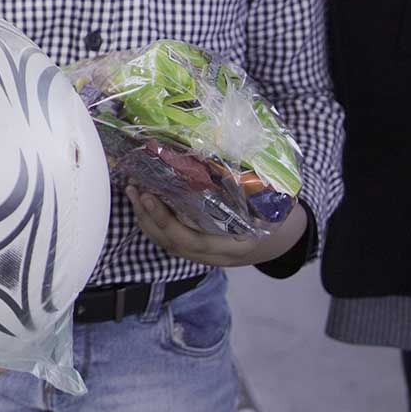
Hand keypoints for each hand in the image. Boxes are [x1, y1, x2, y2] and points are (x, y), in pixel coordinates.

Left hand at [127, 186, 308, 267]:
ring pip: (166, 242)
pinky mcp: (195, 248)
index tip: (151, 197)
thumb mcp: (276, 204)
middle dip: (150, 217)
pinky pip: (167, 240)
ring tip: (131, 190)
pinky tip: (141, 201)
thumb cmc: (276, 216)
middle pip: (173, 242)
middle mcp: (216, 254)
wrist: (279, 240)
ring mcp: (204, 255)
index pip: (193, 240)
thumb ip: (263, 189)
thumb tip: (250, 157)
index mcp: (235, 244)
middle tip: (136, 189)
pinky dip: (151, 221)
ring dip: (145, 218)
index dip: (167, 221)